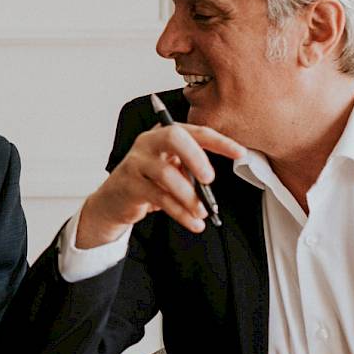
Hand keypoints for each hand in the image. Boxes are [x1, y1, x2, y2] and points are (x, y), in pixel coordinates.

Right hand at [76, 123, 244, 247]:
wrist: (114, 200)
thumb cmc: (149, 181)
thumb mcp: (172, 168)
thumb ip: (191, 167)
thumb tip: (212, 180)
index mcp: (164, 133)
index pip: (195, 132)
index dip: (219, 141)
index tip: (239, 152)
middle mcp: (148, 143)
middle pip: (174, 138)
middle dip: (196, 158)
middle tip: (209, 179)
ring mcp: (136, 162)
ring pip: (167, 174)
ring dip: (189, 196)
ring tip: (202, 212)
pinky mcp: (130, 185)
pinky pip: (160, 198)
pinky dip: (180, 213)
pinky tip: (192, 222)